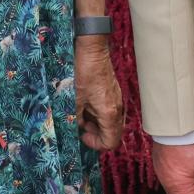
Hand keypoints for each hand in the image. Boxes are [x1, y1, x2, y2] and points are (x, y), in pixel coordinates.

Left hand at [74, 36, 123, 150]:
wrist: (93, 50)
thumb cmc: (84, 72)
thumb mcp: (75, 98)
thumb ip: (77, 118)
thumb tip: (78, 126)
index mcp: (109, 112)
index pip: (111, 142)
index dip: (96, 144)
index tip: (83, 135)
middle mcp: (117, 108)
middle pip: (113, 133)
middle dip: (97, 135)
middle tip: (81, 127)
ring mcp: (117, 99)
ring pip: (111, 122)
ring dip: (98, 124)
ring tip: (82, 116)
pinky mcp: (114, 92)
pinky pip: (110, 111)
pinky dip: (99, 114)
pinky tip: (86, 105)